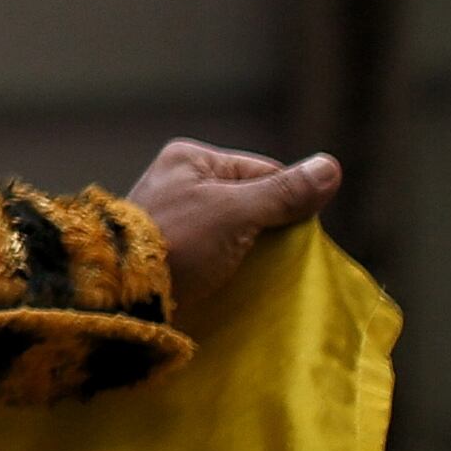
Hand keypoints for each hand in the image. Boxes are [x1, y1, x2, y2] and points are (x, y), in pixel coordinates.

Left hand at [124, 138, 339, 306]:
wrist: (119, 291)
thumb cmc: (178, 240)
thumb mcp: (236, 212)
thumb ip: (283, 193)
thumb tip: (331, 167)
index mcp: (190, 158)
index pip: (263, 172)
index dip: (287, 202)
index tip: (300, 235)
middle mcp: (176, 181)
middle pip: (246, 201)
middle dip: (266, 228)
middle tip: (280, 259)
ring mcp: (167, 215)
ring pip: (229, 229)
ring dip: (247, 251)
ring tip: (259, 274)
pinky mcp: (164, 250)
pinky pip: (209, 251)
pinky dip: (225, 265)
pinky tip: (235, 282)